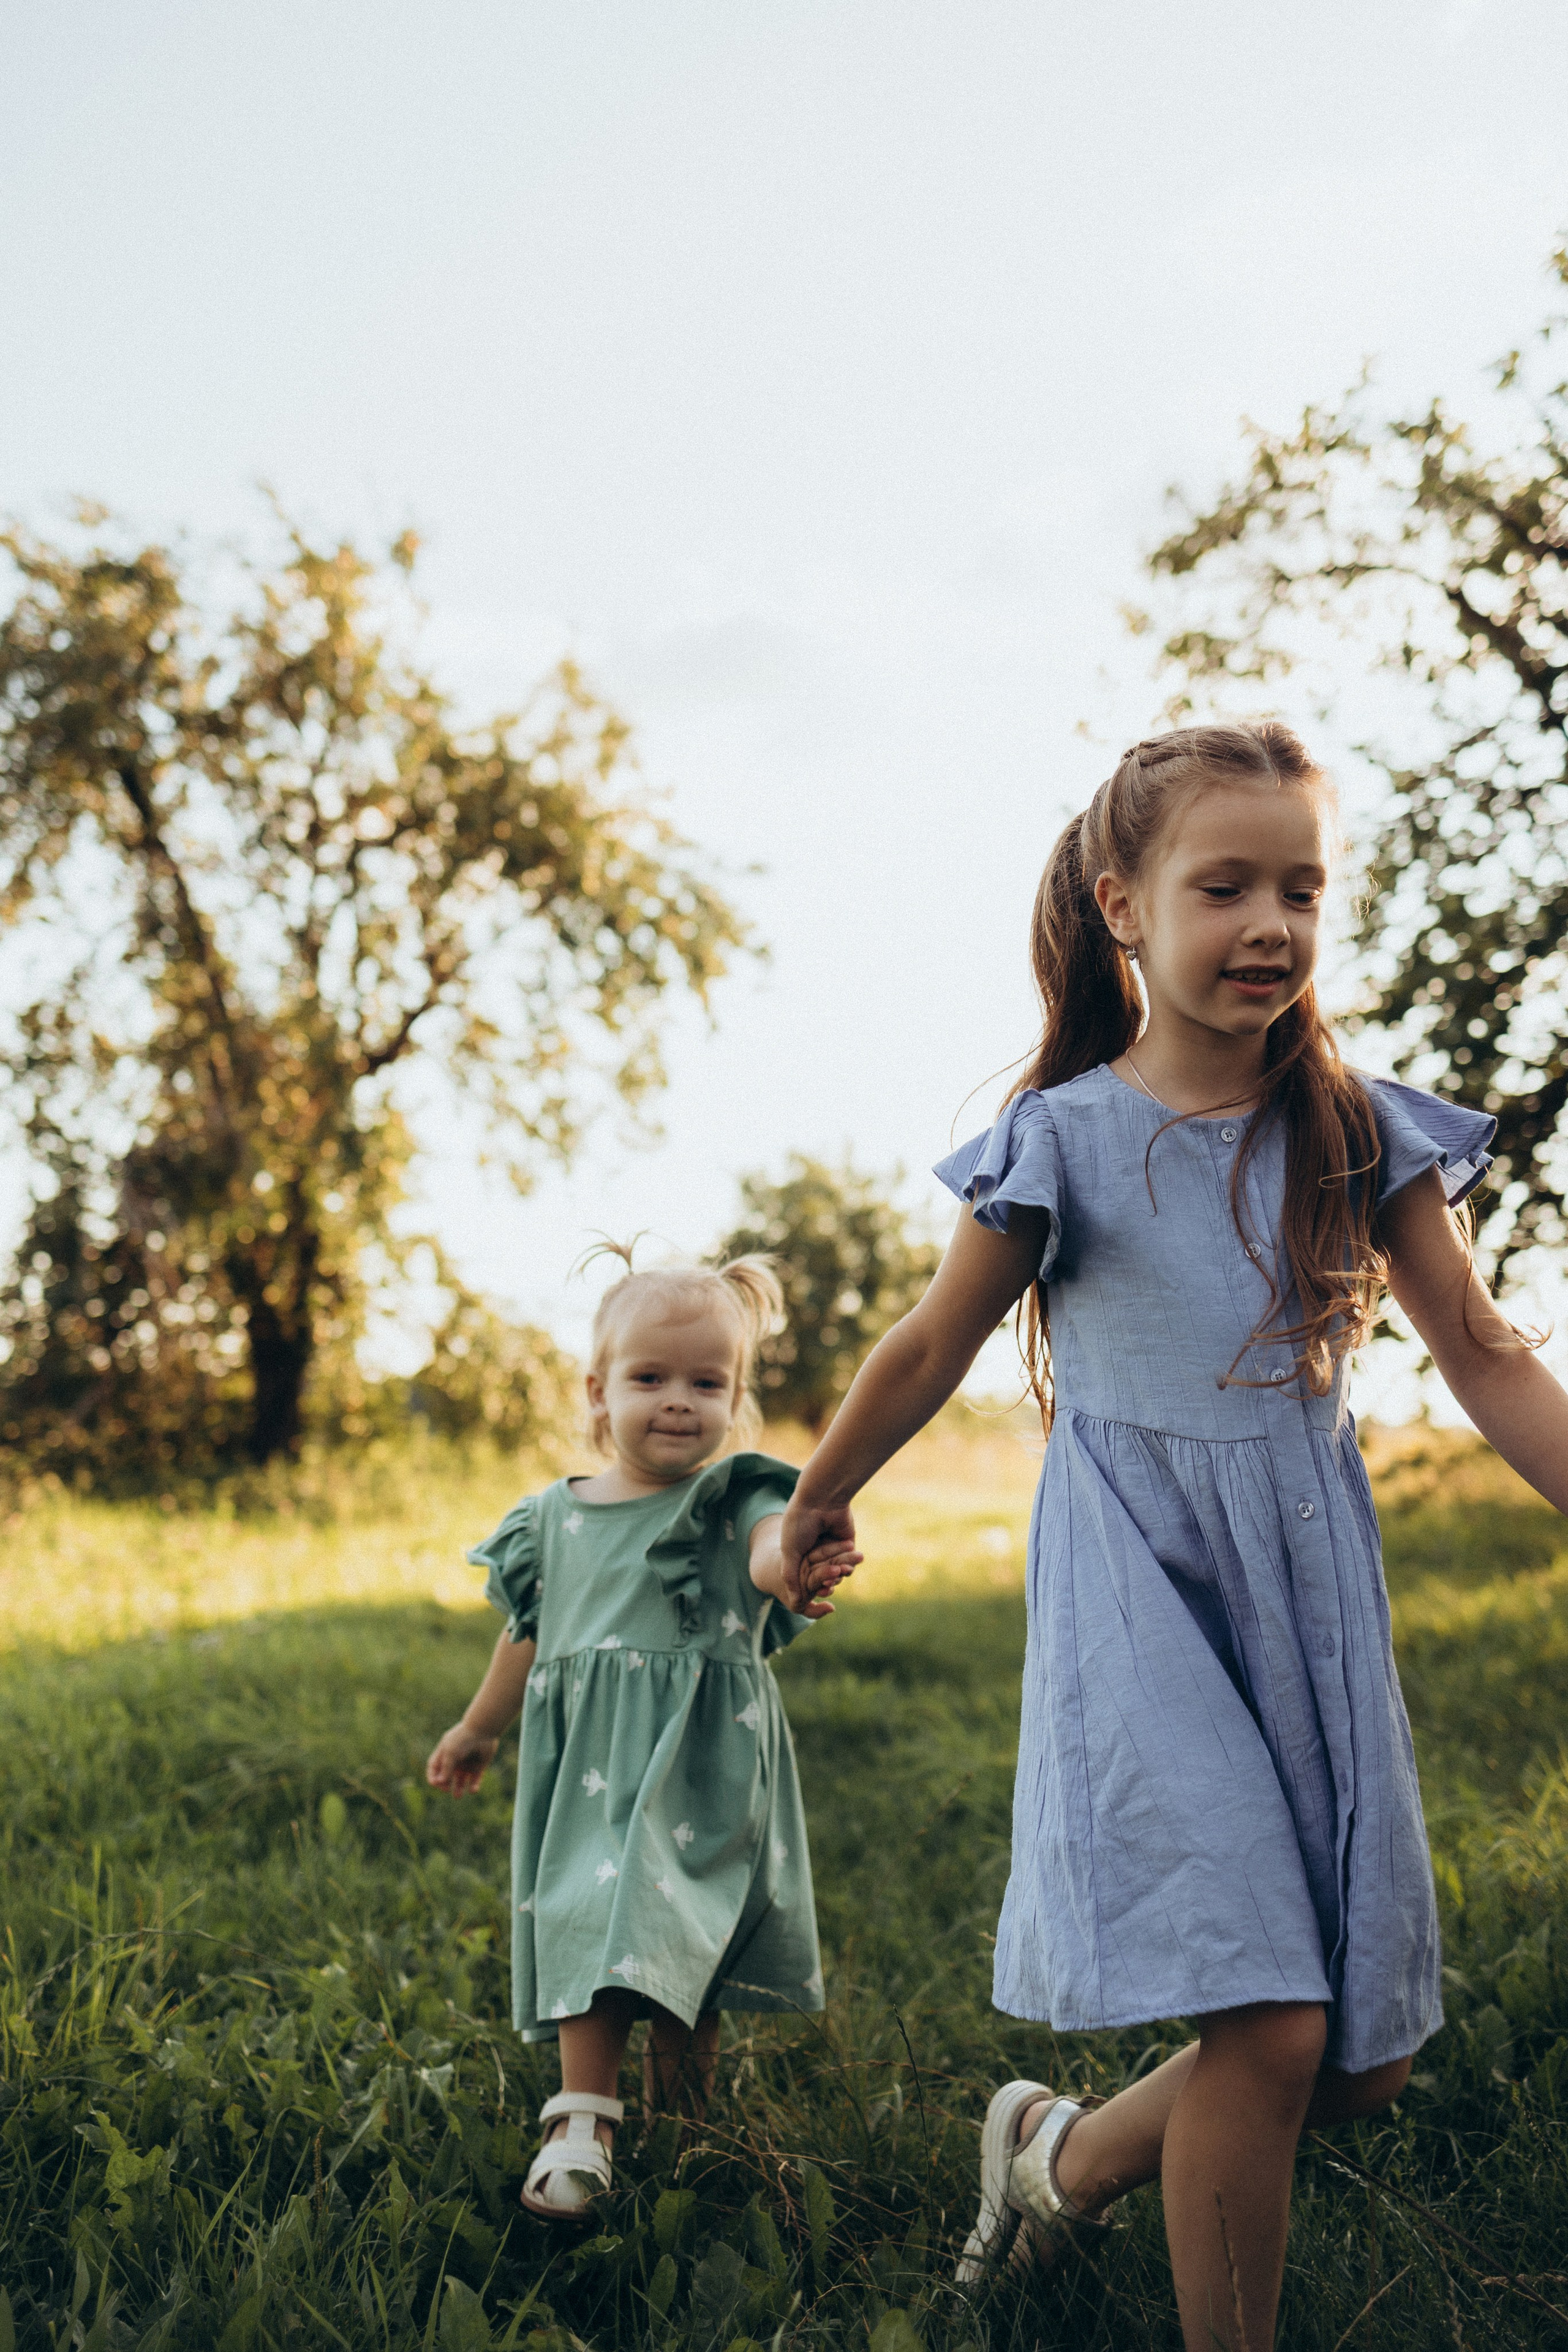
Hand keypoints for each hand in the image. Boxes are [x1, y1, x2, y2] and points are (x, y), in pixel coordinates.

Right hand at [426, 1721, 499, 1795]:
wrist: (483, 1731)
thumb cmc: (463, 1740)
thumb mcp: (451, 1753)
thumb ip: (445, 1768)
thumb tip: (439, 1783)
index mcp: (444, 1753)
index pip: (434, 1768)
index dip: (433, 1777)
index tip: (435, 1783)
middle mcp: (455, 1759)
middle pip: (446, 1777)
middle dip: (445, 1785)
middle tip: (446, 1789)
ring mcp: (467, 1763)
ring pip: (460, 1780)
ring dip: (458, 1789)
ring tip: (458, 1796)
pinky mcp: (479, 1766)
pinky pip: (475, 1780)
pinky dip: (473, 1786)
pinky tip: (473, 1790)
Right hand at [780, 1495, 857, 1610]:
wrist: (821, 1500)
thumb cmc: (799, 1524)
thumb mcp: (789, 1552)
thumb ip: (791, 1576)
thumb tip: (794, 1601)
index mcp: (798, 1551)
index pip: (803, 1575)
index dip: (806, 1585)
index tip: (809, 1593)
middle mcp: (814, 1549)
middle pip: (820, 1575)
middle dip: (823, 1582)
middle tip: (825, 1586)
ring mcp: (831, 1546)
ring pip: (836, 1571)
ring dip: (836, 1577)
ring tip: (836, 1575)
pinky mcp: (846, 1543)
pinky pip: (848, 1562)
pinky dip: (846, 1570)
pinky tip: (844, 1570)